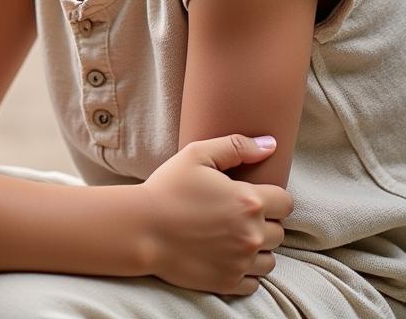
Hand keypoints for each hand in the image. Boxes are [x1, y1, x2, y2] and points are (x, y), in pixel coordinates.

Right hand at [140, 134, 292, 294]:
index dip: (272, 198)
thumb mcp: (196, 155)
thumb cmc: (167, 188)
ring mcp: (242, 262)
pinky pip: (254, 281)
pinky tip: (225, 256)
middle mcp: (252, 234)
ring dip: (257, 248)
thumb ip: (236, 146)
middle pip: (279, 232)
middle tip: (235, 215)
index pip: (286, 202)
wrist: (141, 228)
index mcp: (249, 201)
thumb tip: (270, 144)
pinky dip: (245, 271)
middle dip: (263, 223)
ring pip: (270, 259)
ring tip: (231, 237)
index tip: (253, 196)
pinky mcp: (230, 283)